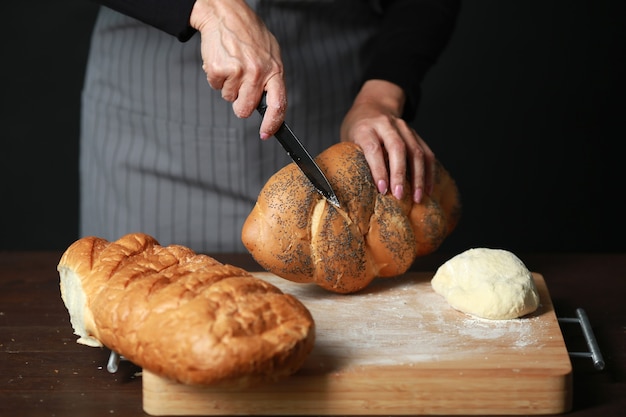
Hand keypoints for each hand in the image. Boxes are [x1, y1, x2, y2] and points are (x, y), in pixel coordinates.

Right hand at [190, 0, 286, 137]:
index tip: (266, 134)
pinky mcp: (219, 70)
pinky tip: (222, 60)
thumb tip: (271, 104)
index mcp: (274, 71)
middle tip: (239, 87)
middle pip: (245, 109)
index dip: (272, 124)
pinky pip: (215, 86)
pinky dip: (216, 76)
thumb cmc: (248, 33)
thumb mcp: (270, 54)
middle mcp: (258, 73)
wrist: (226, 14)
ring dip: (228, 85)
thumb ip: (271, 79)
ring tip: (232, 64)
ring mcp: (238, 72)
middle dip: (239, 104)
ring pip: (228, 98)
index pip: (278, 105)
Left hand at [340, 80, 434, 203]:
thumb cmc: (357, 129)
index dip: (379, 170)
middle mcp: (386, 125)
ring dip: (418, 176)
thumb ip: (356, 159)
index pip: (373, 149)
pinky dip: (428, 172)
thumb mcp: (349, 140)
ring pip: (416, 151)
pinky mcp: (415, 134)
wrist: (372, 106)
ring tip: (417, 197)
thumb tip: (361, 189)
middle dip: (400, 174)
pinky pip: (426, 153)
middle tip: (399, 195)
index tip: (382, 189)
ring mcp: (404, 128)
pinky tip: (427, 189)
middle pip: (397, 148)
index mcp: (365, 128)